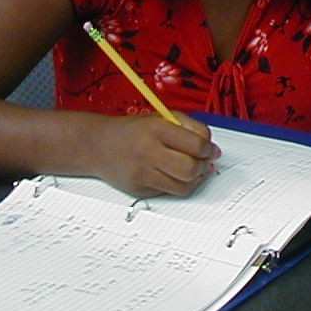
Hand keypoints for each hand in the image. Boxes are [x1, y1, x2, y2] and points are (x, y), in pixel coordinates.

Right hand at [87, 112, 220, 197]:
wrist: (98, 146)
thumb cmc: (133, 131)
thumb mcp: (162, 117)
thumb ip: (189, 127)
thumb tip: (212, 148)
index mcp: (156, 129)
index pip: (196, 144)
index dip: (209, 148)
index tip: (210, 149)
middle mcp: (148, 152)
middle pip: (190, 168)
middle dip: (204, 166)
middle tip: (206, 161)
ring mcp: (142, 174)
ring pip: (183, 186)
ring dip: (196, 179)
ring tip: (195, 170)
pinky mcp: (139, 190)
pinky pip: (170, 193)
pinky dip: (179, 185)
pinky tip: (177, 175)